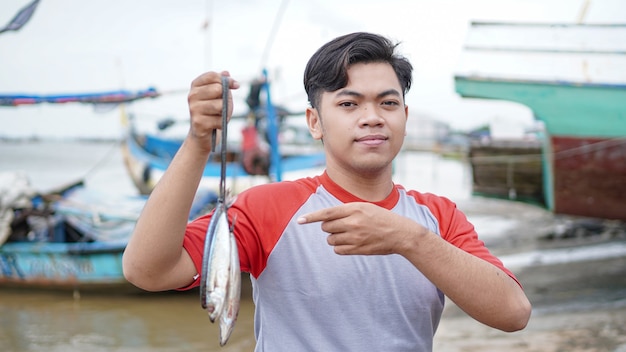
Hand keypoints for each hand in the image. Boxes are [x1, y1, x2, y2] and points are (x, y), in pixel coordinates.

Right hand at [187, 71, 239, 150]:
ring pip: (220, 105)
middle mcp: (192, 96)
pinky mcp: (198, 123)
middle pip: (218, 89)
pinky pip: (220, 120)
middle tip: (224, 106)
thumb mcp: (219, 96)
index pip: (212, 76)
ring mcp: (194, 109)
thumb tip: (226, 73)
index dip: (227, 80)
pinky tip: (216, 125)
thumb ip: (222, 84)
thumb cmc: (213, 113)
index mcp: (196, 86)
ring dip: (226, 112)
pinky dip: (222, 123)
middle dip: (227, 99)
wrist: (203, 136)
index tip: (235, 85)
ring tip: (221, 116)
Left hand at [298, 202, 423, 254]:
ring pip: (331, 239)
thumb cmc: (381, 218)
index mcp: (354, 208)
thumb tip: (325, 218)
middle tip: (342, 226)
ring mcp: (355, 236)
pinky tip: (350, 243)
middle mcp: (353, 222)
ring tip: (349, 234)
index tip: (300, 221)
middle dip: (329, 227)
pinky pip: (338, 250)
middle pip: (326, 227)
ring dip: (335, 238)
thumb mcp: (365, 207)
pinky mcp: (358, 249)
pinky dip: (340, 247)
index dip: (311, 217)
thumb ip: (346, 210)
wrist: (400, 233)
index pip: (327, 213)